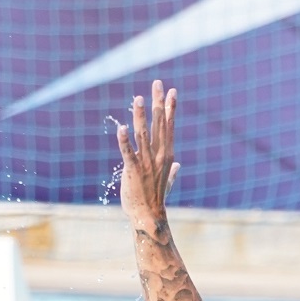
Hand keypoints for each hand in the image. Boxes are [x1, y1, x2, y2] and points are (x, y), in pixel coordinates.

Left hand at [117, 79, 180, 226]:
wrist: (148, 217)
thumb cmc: (156, 200)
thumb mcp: (166, 183)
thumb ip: (172, 173)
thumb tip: (178, 166)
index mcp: (167, 156)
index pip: (169, 127)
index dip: (170, 108)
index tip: (173, 92)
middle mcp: (158, 156)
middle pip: (159, 124)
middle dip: (158, 103)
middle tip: (157, 83)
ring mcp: (146, 163)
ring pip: (143, 134)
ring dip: (141, 115)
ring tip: (139, 97)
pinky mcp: (133, 170)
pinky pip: (127, 152)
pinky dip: (124, 140)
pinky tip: (121, 127)